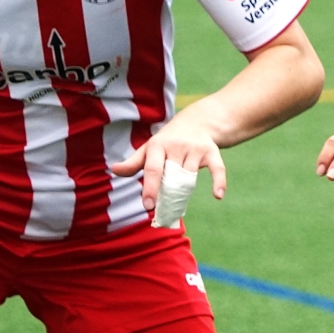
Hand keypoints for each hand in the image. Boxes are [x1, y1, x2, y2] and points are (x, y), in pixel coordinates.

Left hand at [112, 114, 226, 214]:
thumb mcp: (149, 148)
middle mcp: (176, 146)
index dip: (150, 188)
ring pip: (190, 176)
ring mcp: (194, 148)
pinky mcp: (211, 151)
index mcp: (157, 145)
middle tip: (162, 212)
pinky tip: (218, 195)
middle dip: (167, 195)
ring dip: (185, 193)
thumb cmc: (168, 140)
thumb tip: (114, 170)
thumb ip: (134, 162)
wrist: (198, 120)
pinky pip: (217, 168)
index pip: (153, 169)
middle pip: (173, 176)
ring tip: (178, 206)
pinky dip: (219, 182)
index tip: (148, 206)